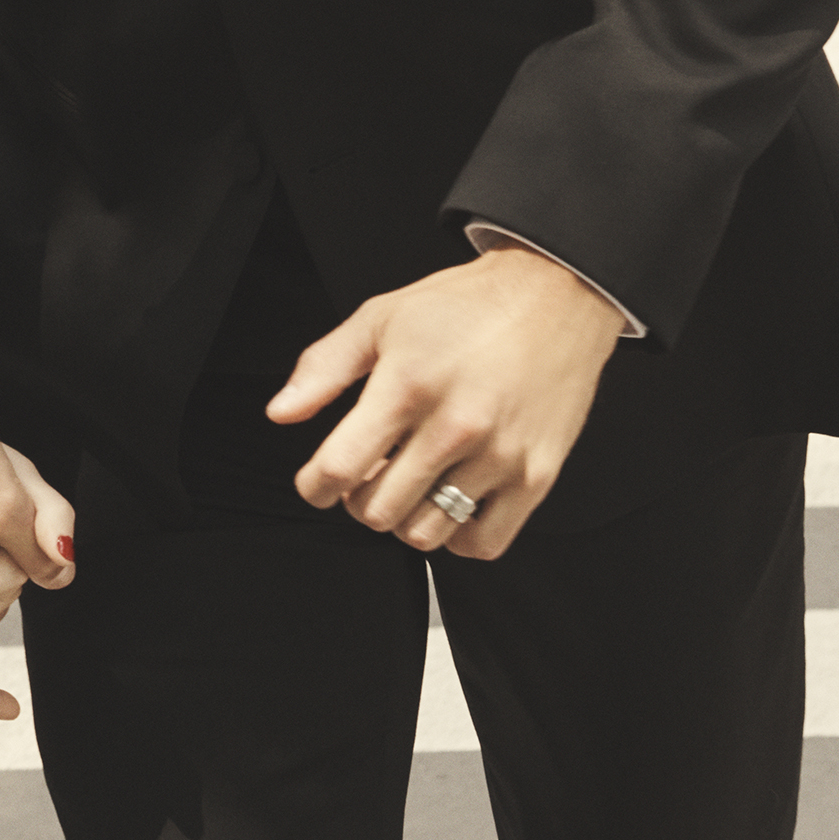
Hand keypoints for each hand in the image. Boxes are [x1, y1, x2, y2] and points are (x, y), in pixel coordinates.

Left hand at [267, 243, 623, 559]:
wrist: (557, 296)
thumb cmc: (467, 306)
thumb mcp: (380, 317)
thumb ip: (323, 367)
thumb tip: (281, 413)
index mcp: (406, 385)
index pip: (339, 468)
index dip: (314, 486)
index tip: (317, 483)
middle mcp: (454, 425)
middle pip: (377, 510)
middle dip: (359, 499)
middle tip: (370, 474)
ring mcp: (499, 455)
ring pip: (426, 533)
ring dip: (406, 519)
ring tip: (411, 485)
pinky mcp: (538, 475)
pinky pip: (484, 543)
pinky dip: (458, 537)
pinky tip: (451, 502)